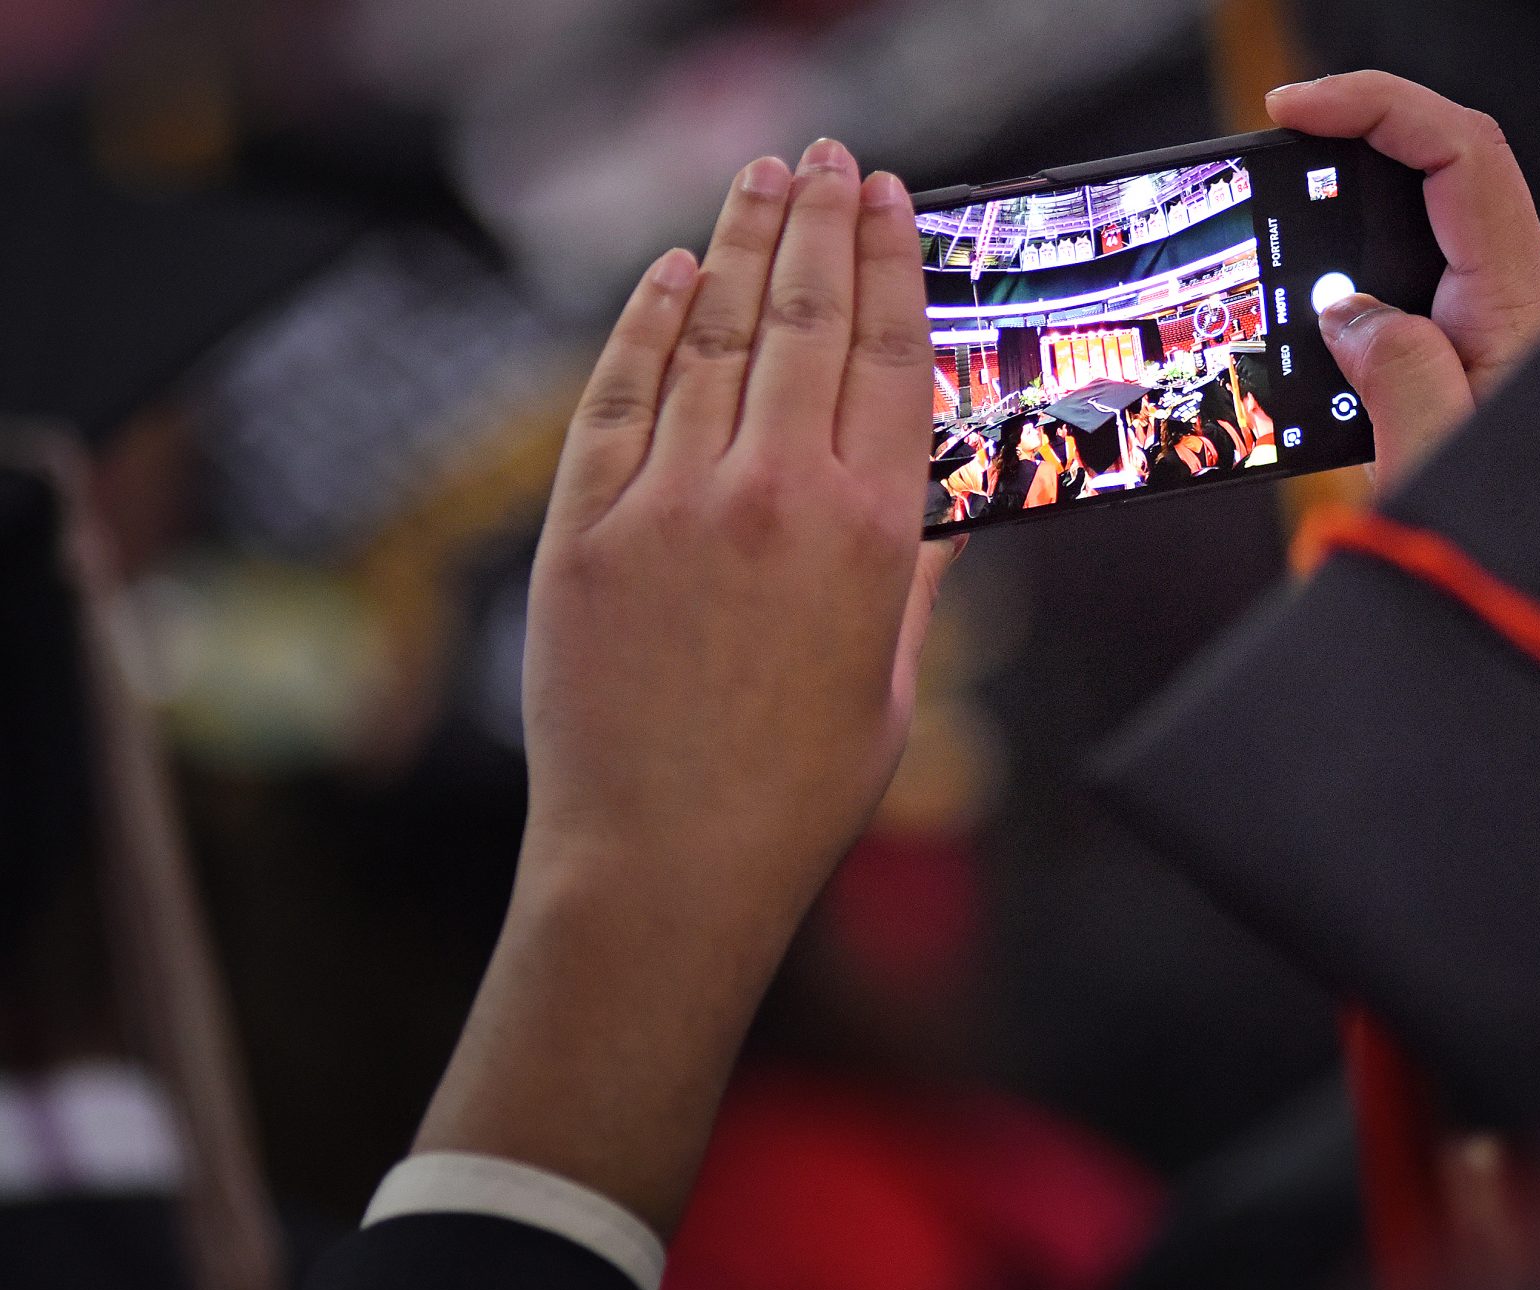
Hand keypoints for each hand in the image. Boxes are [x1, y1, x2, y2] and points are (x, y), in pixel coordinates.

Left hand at [415, 139, 953, 1232]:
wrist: (665, 865)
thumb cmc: (796, 792)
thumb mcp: (893, 677)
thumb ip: (916, 570)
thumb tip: (941, 493)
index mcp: (869, 533)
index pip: (886, 356)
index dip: (890, 264)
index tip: (893, 202)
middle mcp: (772, 496)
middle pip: (801, 318)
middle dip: (820, 222)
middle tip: (830, 159)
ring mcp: (669, 504)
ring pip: (711, 336)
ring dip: (738, 244)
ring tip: (760, 180)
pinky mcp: (584, 529)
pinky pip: (619, 397)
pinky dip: (646, 326)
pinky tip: (672, 277)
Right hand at [1267, 73, 1539, 488]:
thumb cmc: (1519, 554)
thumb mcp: (1431, 459)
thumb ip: (1390, 363)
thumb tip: (1350, 310)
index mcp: (1521, 307)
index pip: (1461, 151)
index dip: (1377, 104)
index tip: (1296, 110)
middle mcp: (1527, 306)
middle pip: (1444, 176)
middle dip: (1351, 163)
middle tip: (1273, 175)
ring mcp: (1511, 335)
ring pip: (1429, 243)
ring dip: (1353, 245)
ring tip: (1286, 276)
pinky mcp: (1491, 368)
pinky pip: (1426, 303)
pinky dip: (1369, 304)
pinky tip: (1329, 346)